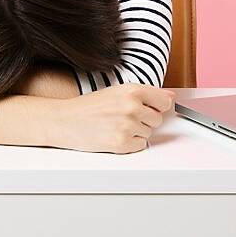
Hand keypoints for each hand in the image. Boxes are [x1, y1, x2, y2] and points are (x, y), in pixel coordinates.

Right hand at [46, 84, 174, 153]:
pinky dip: (129, 144)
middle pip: (157, 119)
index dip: (156, 107)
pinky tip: (113, 136)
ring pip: (148, 133)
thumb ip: (146, 94)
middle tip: (121, 117)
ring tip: (115, 126)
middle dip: (143, 120)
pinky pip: (140, 146)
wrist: (64, 120)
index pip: (165, 102)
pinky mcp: (122, 143)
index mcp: (132, 90)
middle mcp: (132, 106)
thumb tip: (170, 96)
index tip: (148, 108)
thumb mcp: (117, 92)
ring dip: (135, 132)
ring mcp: (128, 125)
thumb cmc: (89, 107)